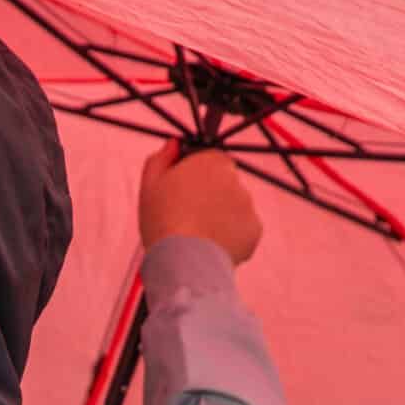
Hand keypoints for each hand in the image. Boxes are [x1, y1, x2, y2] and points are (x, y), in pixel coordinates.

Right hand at [139, 144, 262, 264]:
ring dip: (220, 218)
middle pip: (223, 184)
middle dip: (210, 197)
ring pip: (233, 208)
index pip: (208, 160)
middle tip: (187, 218)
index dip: (193, 176)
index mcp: (211, 161)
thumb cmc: (163, 221)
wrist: (184, 261)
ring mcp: (248, 205)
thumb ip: (161, 158)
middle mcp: (235, 178)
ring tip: (197, 237)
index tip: (180, 193)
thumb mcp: (150, 185)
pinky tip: (210, 247)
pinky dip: (230, 238)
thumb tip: (173, 144)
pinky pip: (241, 231)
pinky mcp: (254, 230)